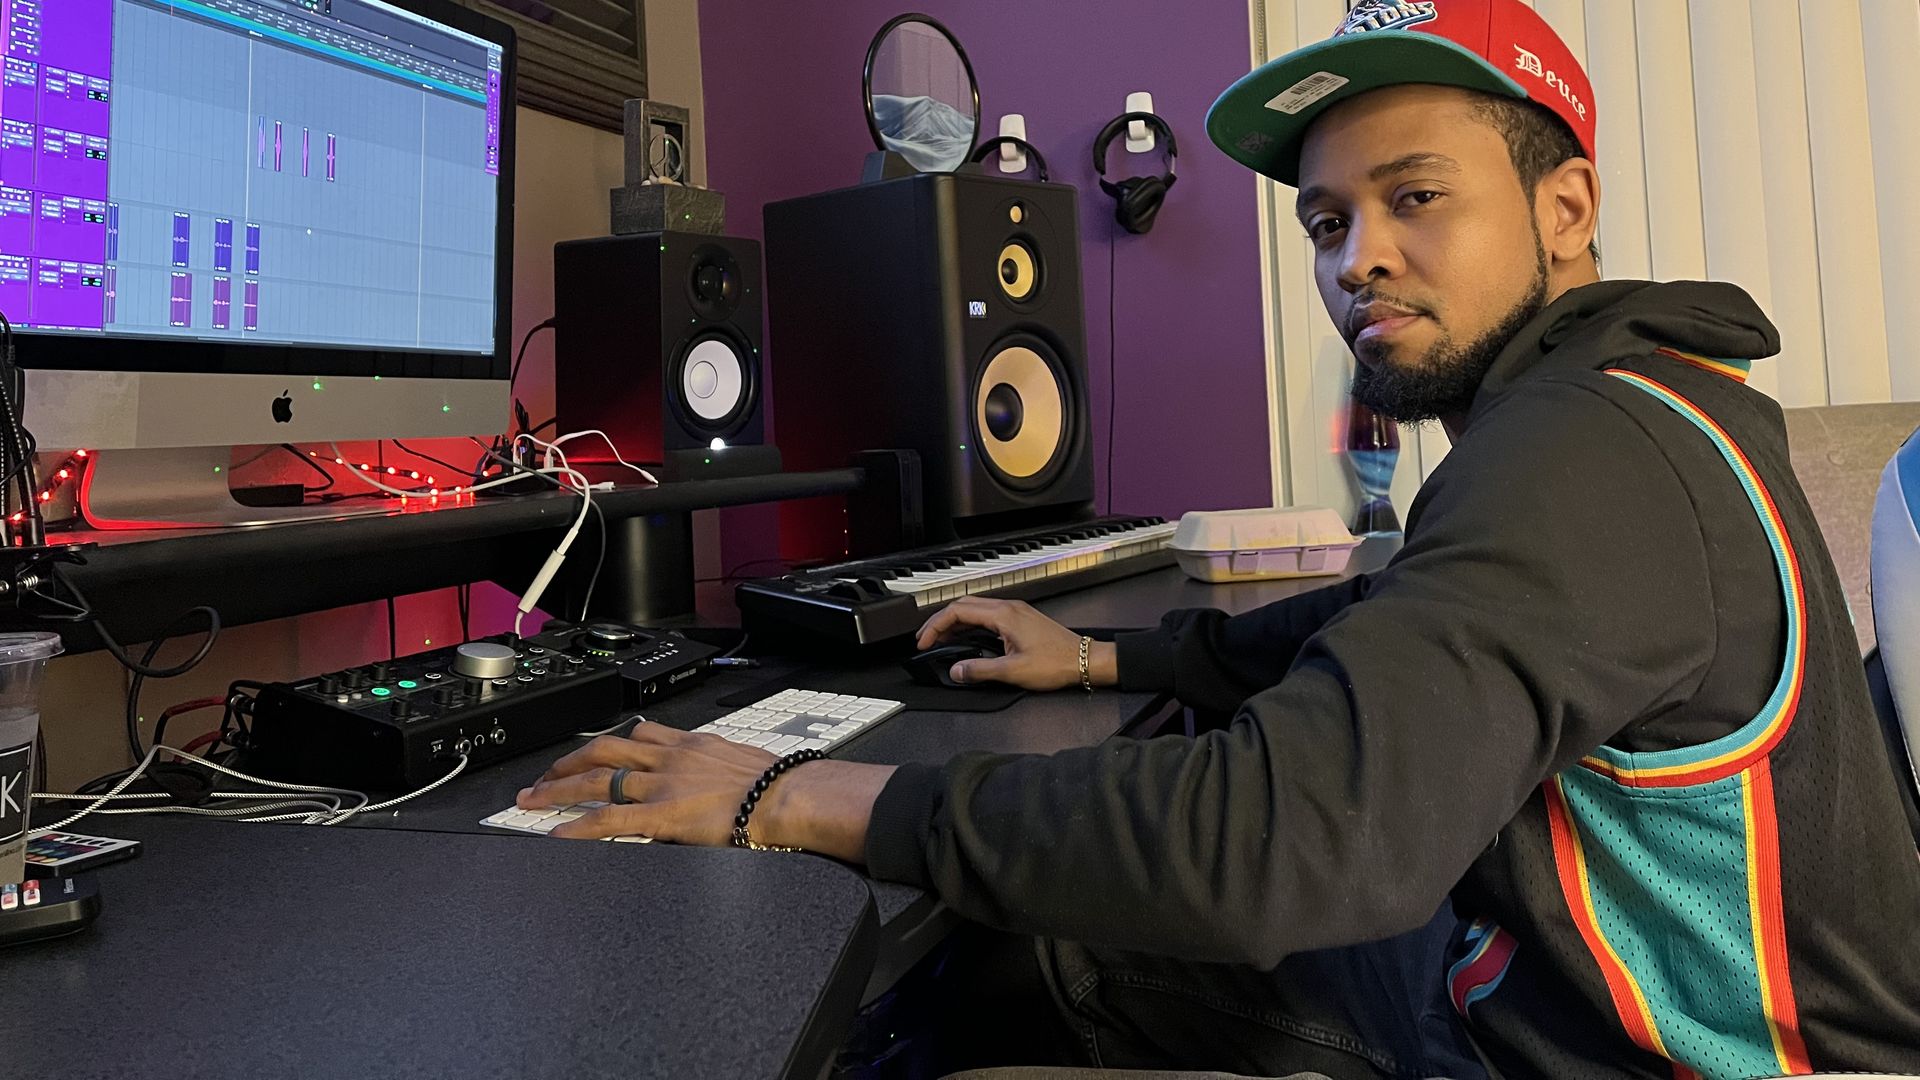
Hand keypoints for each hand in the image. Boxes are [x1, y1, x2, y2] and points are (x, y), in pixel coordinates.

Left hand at [516, 723, 893, 860]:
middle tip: (545, 774)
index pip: (642, 733)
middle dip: (570, 760)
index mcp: (693, 743)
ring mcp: (663, 784)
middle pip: (607, 748)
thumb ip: (720, 767)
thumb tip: (719, 781)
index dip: (611, 741)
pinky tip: (557, 832)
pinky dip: (578, 825)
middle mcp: (672, 757)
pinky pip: (609, 819)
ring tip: (533, 800)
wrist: (790, 796)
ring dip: (560, 788)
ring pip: (599, 778)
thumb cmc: (781, 784)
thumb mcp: (744, 761)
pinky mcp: (662, 814)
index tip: (593, 751)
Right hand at [915, 596, 1116, 690]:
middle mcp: (1009, 608)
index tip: (924, 641)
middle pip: (964, 605)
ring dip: (956, 622)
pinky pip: (988, 615)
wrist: (1085, 660)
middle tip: (926, 639)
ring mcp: (1016, 612)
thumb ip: (980, 670)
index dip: (935, 626)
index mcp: (1003, 615)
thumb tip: (957, 670)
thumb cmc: (1057, 663)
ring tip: (942, 640)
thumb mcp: (1013, 671)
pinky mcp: (1021, 620)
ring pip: (976, 609)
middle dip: (941, 621)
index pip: (958, 611)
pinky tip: (967, 639)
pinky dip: (971, 625)